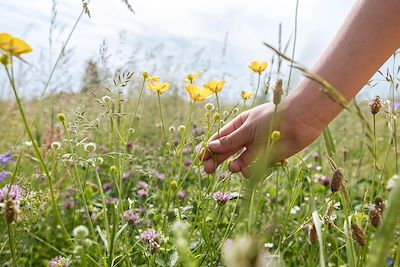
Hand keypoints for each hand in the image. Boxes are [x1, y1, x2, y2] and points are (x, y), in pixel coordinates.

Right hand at [198, 99, 322, 176]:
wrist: (299, 120)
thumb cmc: (272, 117)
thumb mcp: (248, 128)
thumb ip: (231, 140)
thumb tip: (211, 147)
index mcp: (238, 125)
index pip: (219, 138)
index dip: (209, 148)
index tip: (200, 158)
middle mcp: (244, 137)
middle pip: (225, 151)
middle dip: (216, 160)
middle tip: (207, 170)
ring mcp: (254, 148)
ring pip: (237, 160)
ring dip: (233, 165)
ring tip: (233, 167)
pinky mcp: (265, 157)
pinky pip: (251, 166)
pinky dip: (247, 170)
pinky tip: (245, 170)